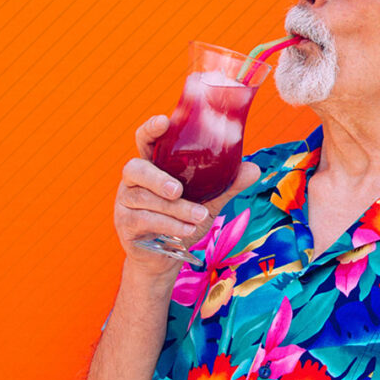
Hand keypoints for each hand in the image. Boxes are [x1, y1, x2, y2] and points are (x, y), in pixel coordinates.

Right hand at [113, 115, 260, 276]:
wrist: (166, 257)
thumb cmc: (184, 219)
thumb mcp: (209, 200)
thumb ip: (227, 184)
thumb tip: (254, 169)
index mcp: (154, 164)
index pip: (145, 140)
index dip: (151, 129)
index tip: (164, 121)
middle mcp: (135, 180)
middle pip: (135, 169)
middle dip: (157, 178)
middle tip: (178, 190)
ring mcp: (125, 202)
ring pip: (145, 199)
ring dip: (175, 209)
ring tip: (199, 216)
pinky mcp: (125, 224)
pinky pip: (144, 220)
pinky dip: (169, 225)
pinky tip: (187, 229)